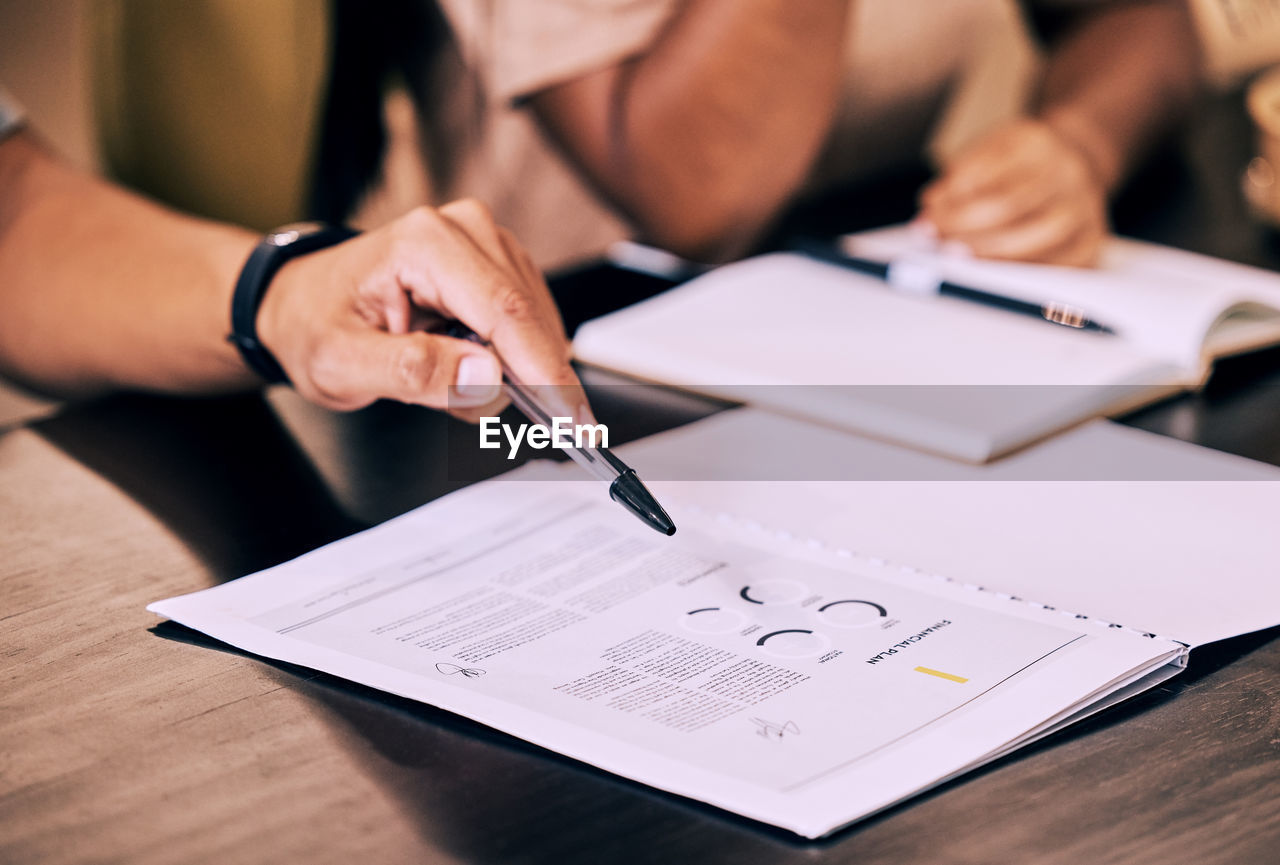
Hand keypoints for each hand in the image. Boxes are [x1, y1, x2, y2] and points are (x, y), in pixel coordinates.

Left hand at [256, 200, 585, 421]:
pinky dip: (518, 358)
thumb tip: (485, 379)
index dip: (546, 372)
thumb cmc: (314, 325)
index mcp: (424, 243)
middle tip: (539, 432)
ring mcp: (485, 242)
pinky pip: (529, 318)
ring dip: (523, 370)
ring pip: (536, 320)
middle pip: (529, 316)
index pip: (505, 312)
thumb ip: (412, 372)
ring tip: (467, 395)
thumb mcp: (342, 364)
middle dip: (540, 379)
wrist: (301, 302)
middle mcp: (463, 229)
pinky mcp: (496, 263)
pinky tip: (480, 374)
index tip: (575, 422)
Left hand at [917, 118, 1109, 266]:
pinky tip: (994, 276)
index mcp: (1037, 145)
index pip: (989, 179)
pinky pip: (1055, 268)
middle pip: (1011, 210)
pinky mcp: (1090, 244)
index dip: (954, 208)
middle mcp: (1067, 174)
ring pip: (1035, 242)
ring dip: (990, 257)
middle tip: (939, 247)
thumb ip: (960, 175)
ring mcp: (1085, 209)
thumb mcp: (988, 150)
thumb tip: (932, 205)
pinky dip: (1021, 274)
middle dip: (966, 233)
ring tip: (958, 261)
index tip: (926, 224)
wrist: (1074, 158)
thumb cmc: (1019, 161)